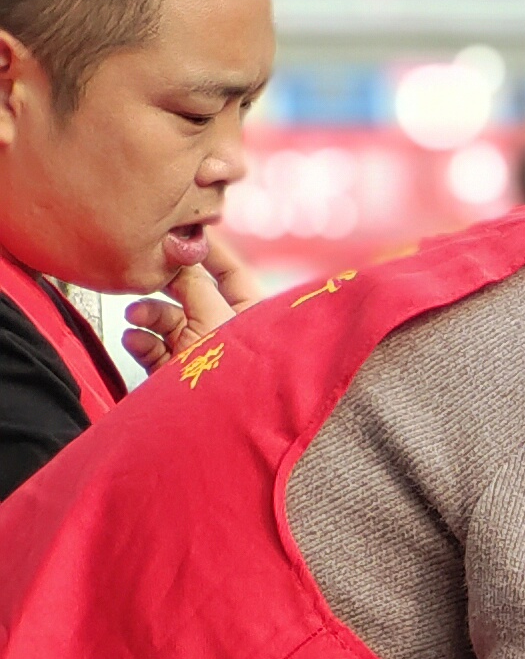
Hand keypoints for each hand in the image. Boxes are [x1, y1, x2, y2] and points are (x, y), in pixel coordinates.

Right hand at [119, 229, 258, 371]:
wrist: (220, 430)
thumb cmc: (239, 377)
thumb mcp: (219, 322)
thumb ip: (196, 287)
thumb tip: (179, 257)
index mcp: (254, 318)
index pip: (233, 274)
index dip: (211, 251)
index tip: (187, 228)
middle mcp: (228, 333)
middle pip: (192, 293)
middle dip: (168, 281)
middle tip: (148, 266)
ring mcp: (201, 353)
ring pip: (167, 319)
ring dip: (149, 313)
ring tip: (138, 316)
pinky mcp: (176, 374)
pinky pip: (153, 348)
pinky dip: (141, 340)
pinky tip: (135, 338)